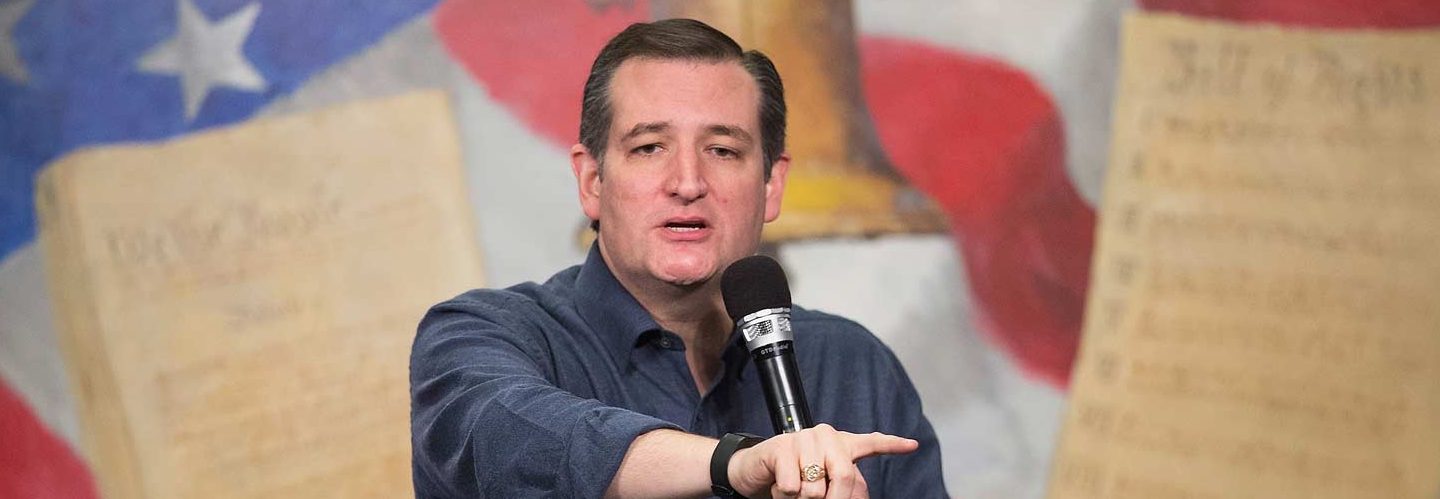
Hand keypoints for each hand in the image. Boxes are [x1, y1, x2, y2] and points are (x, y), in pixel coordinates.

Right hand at [726, 424, 918, 498]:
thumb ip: (844, 489)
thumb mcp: (822, 486)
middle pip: (845, 476)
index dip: (892, 445)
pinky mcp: (781, 446)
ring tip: (792, 488)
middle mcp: (825, 436)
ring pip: (814, 487)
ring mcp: (803, 438)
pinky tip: (778, 484)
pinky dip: (783, 495)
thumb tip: (855, 495)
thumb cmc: (794, 480)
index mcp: (840, 445)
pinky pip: (791, 485)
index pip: (871, 442)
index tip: (912, 445)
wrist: (756, 471)